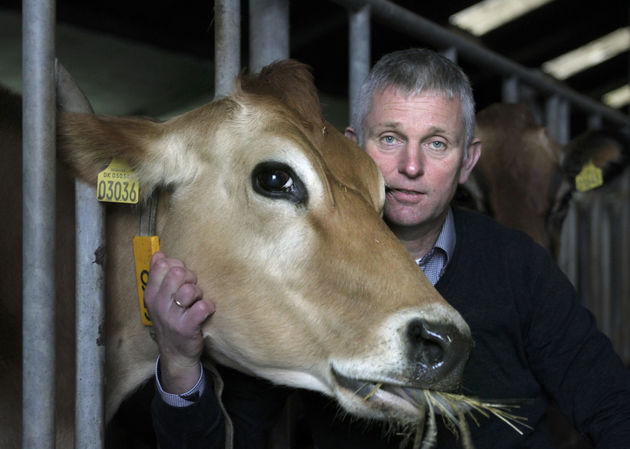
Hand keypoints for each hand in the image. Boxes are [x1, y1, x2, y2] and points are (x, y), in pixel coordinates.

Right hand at [144, 251, 214, 393]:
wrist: (176, 354)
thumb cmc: (171, 320)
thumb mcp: (159, 299)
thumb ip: (159, 276)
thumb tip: (159, 253)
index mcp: (151, 294)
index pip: (161, 265)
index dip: (177, 265)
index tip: (181, 277)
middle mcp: (158, 304)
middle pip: (177, 273)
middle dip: (190, 277)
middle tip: (192, 289)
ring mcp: (171, 317)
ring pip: (189, 289)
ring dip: (198, 293)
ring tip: (197, 301)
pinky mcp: (186, 328)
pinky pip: (202, 307)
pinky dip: (208, 306)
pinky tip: (206, 311)